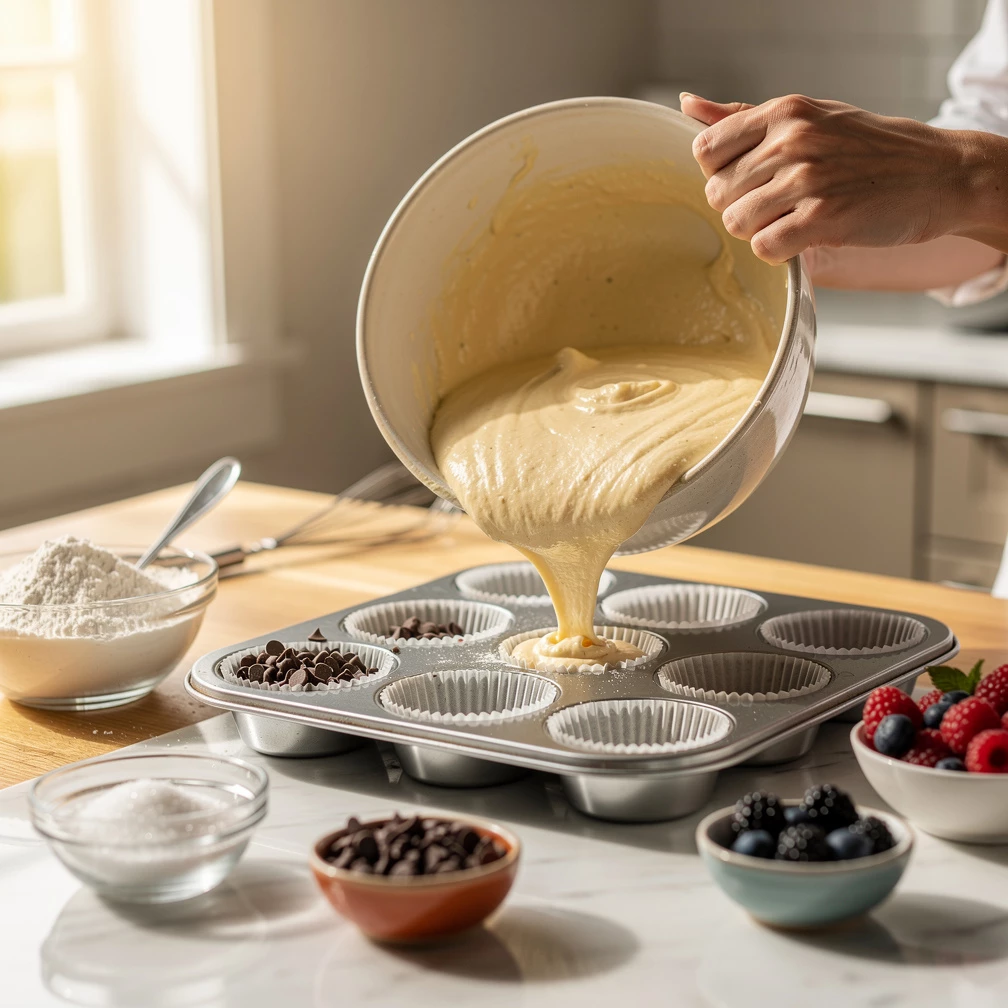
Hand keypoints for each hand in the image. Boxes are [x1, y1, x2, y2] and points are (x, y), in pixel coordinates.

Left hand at [681, 92, 973, 263]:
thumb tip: (688, 106)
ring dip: (759, 231)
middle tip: (780, 203)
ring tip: (793, 219)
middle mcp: (792, 140)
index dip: (721, 174)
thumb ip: (744, 117)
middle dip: (742, 206)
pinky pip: (764, 247)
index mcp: (783, 111)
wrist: (938, 173)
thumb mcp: (809, 117)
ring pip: (737, 222)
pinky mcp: (823, 217)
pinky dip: (778, 251)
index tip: (751, 179)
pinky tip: (803, 237)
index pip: (706, 151)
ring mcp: (807, 178)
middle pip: (718, 193)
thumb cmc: (868, 149)